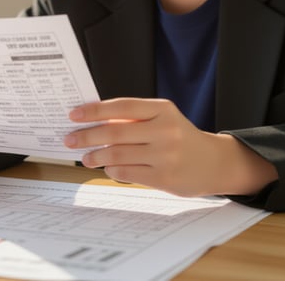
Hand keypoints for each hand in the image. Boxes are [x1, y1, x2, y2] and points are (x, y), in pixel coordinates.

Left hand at [64, 98, 276, 196]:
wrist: (214, 163)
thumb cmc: (180, 137)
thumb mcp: (162, 119)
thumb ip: (134, 119)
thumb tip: (92, 122)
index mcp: (162, 109)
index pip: (121, 106)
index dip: (94, 111)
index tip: (73, 115)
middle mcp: (165, 130)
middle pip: (115, 132)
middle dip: (87, 136)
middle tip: (70, 140)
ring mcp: (165, 155)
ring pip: (118, 155)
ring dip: (96, 156)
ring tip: (85, 157)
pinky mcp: (164, 178)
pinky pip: (127, 173)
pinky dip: (112, 170)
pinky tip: (108, 168)